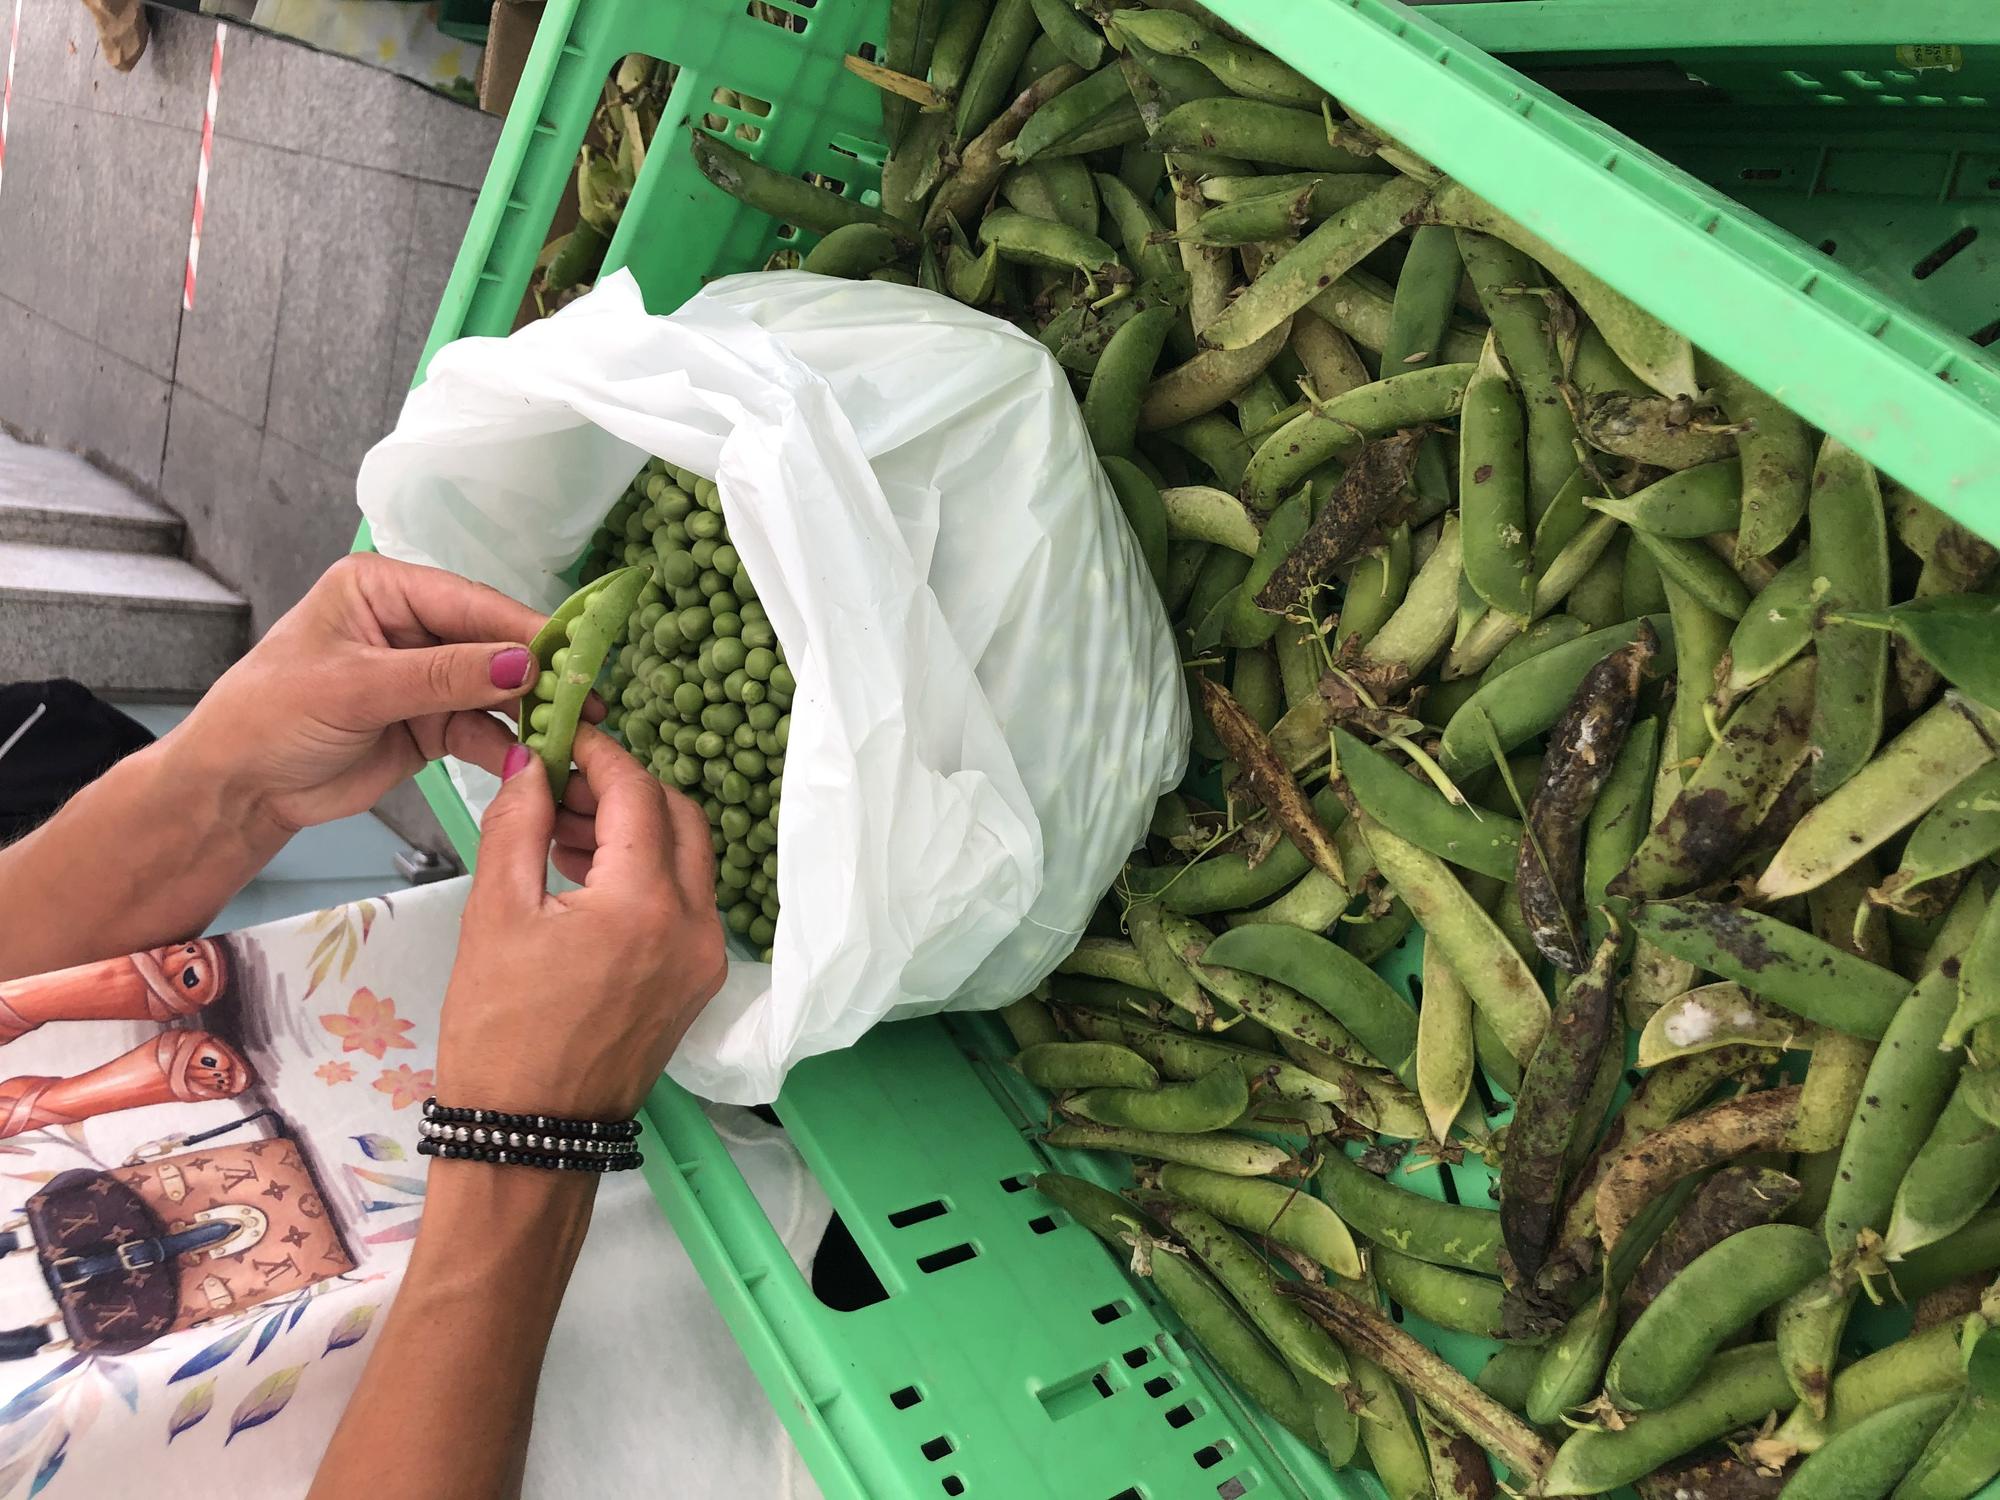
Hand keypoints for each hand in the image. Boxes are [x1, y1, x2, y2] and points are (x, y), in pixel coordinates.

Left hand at [169, 553, 555, 837]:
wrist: (238, 788)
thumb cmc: (272, 717)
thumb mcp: (355, 689)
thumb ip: (443, 677)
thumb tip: (524, 664)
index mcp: (384, 589)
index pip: (469, 602)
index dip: (523, 629)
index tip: (572, 654)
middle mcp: (410, 624)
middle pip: (491, 642)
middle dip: (537, 673)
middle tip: (588, 697)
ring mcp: (425, 675)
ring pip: (495, 688)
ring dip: (532, 712)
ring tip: (575, 733)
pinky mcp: (432, 722)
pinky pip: (483, 728)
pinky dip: (509, 745)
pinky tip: (535, 760)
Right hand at [435, 727, 726, 1119]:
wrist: (530, 1137)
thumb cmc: (500, 1032)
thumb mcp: (495, 915)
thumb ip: (518, 824)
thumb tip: (533, 762)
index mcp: (646, 903)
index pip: (637, 792)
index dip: (598, 754)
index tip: (561, 737)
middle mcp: (696, 925)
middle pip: (678, 816)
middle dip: (623, 789)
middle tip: (559, 785)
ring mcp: (705, 957)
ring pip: (688, 858)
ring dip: (636, 829)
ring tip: (562, 830)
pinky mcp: (698, 982)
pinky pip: (686, 902)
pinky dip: (647, 875)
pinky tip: (588, 876)